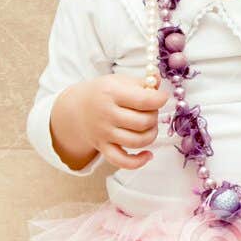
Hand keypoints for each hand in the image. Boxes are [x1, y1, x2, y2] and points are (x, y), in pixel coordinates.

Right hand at [54, 74, 168, 170]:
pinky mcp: (103, 148)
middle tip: (151, 110)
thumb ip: (143, 82)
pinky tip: (148, 154)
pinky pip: (122, 161)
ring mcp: (104, 133)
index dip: (159, 99)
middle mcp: (106, 114)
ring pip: (137, 141)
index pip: (144, 100)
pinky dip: (138, 162)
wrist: (77, 108)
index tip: (162, 97)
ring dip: (151, 134)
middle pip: (143, 122)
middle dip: (154, 116)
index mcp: (111, 93)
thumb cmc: (104, 93)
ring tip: (150, 127)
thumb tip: (158, 79)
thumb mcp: (120, 81)